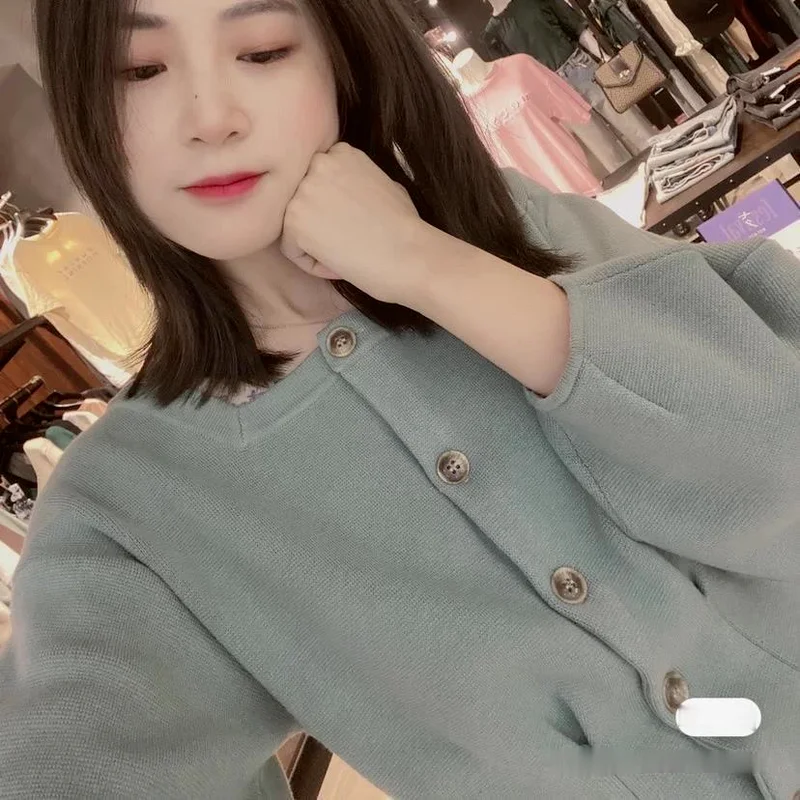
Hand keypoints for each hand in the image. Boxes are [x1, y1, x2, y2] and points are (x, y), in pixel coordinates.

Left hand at [280, 142, 430, 304]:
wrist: (409, 255)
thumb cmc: (405, 228)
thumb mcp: (384, 185)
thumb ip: (356, 181)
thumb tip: (346, 191)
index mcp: (340, 152)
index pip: (317, 182)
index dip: (331, 209)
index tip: (351, 224)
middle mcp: (318, 164)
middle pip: (301, 202)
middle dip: (319, 224)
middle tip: (348, 241)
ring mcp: (303, 191)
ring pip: (293, 226)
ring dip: (314, 245)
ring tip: (346, 253)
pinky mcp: (294, 222)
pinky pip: (291, 250)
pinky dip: (311, 264)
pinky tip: (339, 263)